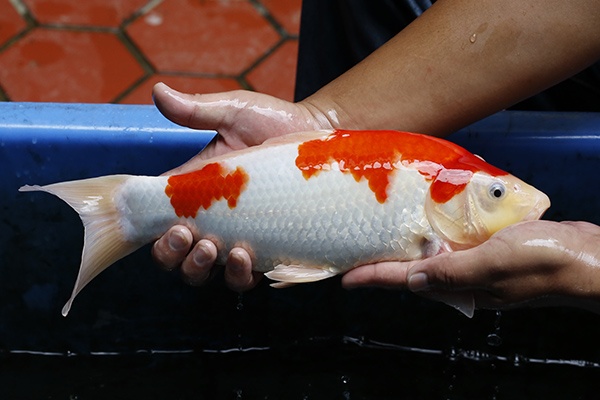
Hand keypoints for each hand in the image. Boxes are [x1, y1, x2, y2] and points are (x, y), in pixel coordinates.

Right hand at [151, 83, 334, 289]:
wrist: (321, 135)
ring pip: (206, 272)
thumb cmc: (277, 122)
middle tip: (186, 236)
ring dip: (200, 267)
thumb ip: (197, 110)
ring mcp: (239, 237)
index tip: (166, 221)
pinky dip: (240, 276)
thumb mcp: (235, 112)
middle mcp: (213, 219)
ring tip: (214, 248)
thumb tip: (158, 91)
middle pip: (175, 255)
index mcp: (195, 190)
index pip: (158, 218)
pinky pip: (246, 278)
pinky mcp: (268, 250)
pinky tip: (246, 258)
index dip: (152, 229)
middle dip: (171, 254)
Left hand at [342, 220, 599, 312]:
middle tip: (359, 250)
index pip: (404, 281)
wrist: (587, 257)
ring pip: (433, 256)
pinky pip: (456, 243)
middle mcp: (463, 278)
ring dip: (409, 246)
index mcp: (459, 285)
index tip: (345, 278)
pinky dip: (438, 233)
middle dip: (385, 263)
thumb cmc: (543, 261)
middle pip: (413, 271)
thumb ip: (452, 272)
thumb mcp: (492, 263)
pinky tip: (429, 219)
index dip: (373, 278)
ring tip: (384, 233)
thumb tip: (412, 281)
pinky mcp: (491, 249)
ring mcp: (477, 264)